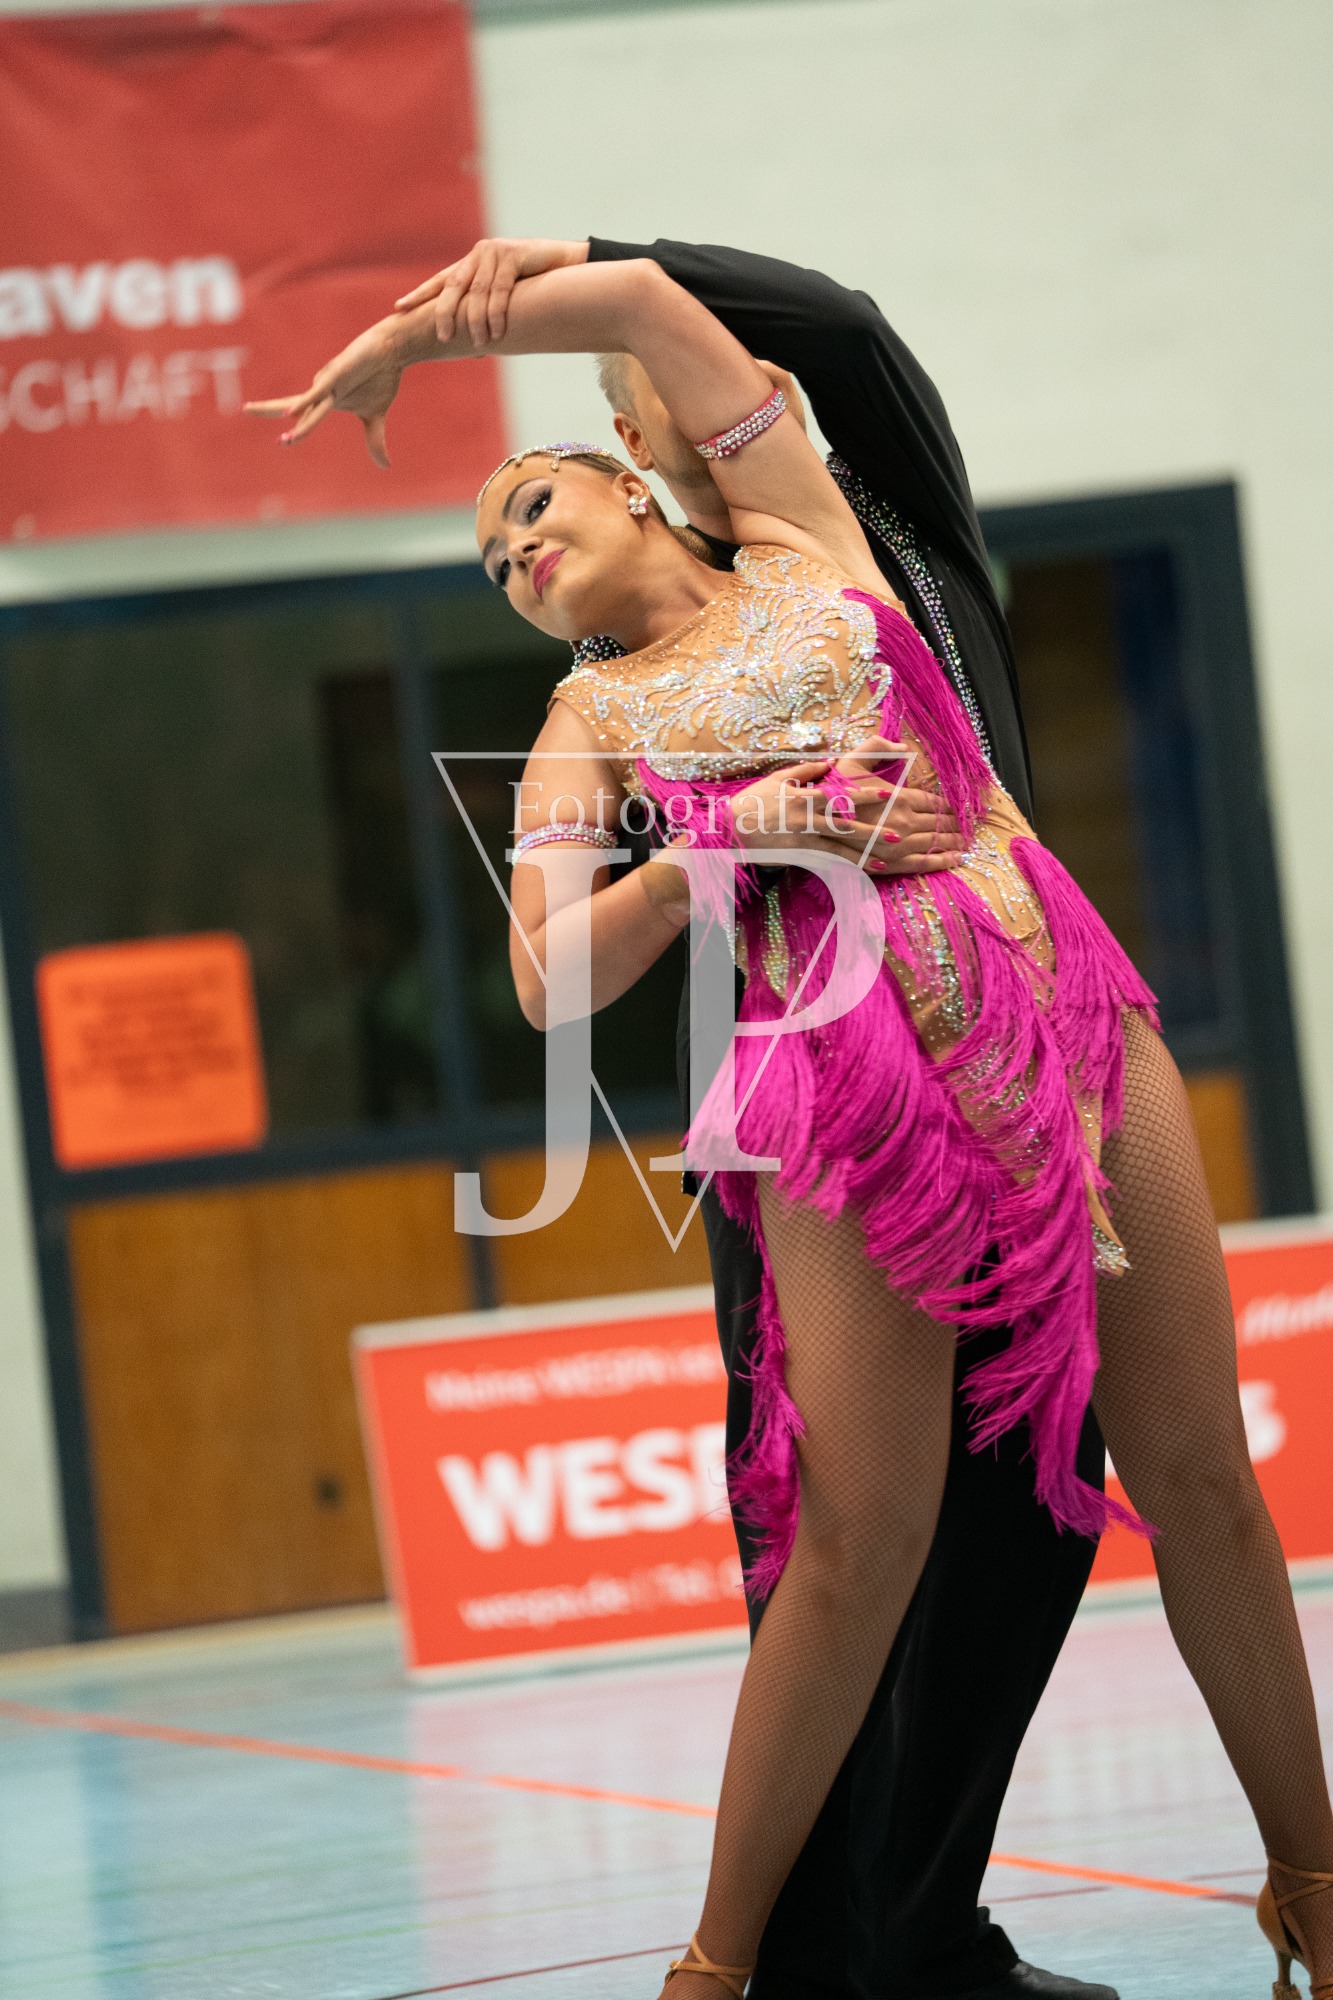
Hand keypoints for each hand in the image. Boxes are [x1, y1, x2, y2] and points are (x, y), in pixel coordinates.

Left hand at [244, 313, 410, 464]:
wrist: (392, 350)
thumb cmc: (380, 378)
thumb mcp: (375, 416)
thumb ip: (374, 441)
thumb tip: (386, 467)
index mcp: (328, 401)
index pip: (304, 415)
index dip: (294, 428)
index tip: (281, 441)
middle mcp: (323, 391)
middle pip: (293, 402)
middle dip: (269, 408)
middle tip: (246, 409)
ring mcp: (329, 382)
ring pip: (308, 405)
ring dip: (295, 420)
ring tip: (283, 439)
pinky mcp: (338, 374)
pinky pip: (318, 391)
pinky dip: (304, 403)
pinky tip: (289, 413)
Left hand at [394, 237, 589, 345]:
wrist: (567, 265)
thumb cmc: (536, 285)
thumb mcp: (505, 296)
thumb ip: (486, 309)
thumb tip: (473, 344)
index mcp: (472, 264)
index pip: (441, 281)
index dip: (420, 295)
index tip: (399, 309)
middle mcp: (479, 255)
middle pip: (454, 286)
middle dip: (446, 313)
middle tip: (443, 337)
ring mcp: (495, 252)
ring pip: (479, 292)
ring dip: (479, 321)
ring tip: (481, 343)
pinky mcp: (513, 254)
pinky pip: (501, 288)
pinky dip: (498, 311)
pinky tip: (498, 330)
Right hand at [730, 754, 964, 875]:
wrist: (729, 829)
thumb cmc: (754, 801)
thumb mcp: (779, 779)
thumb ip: (807, 772)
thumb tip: (831, 761)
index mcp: (804, 796)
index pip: (840, 793)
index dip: (865, 793)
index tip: (887, 791)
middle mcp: (806, 818)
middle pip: (846, 822)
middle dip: (874, 825)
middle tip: (899, 830)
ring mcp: (802, 839)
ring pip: (840, 844)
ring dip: (866, 849)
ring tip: (889, 852)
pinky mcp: (798, 855)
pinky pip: (828, 861)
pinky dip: (849, 865)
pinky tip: (866, 869)